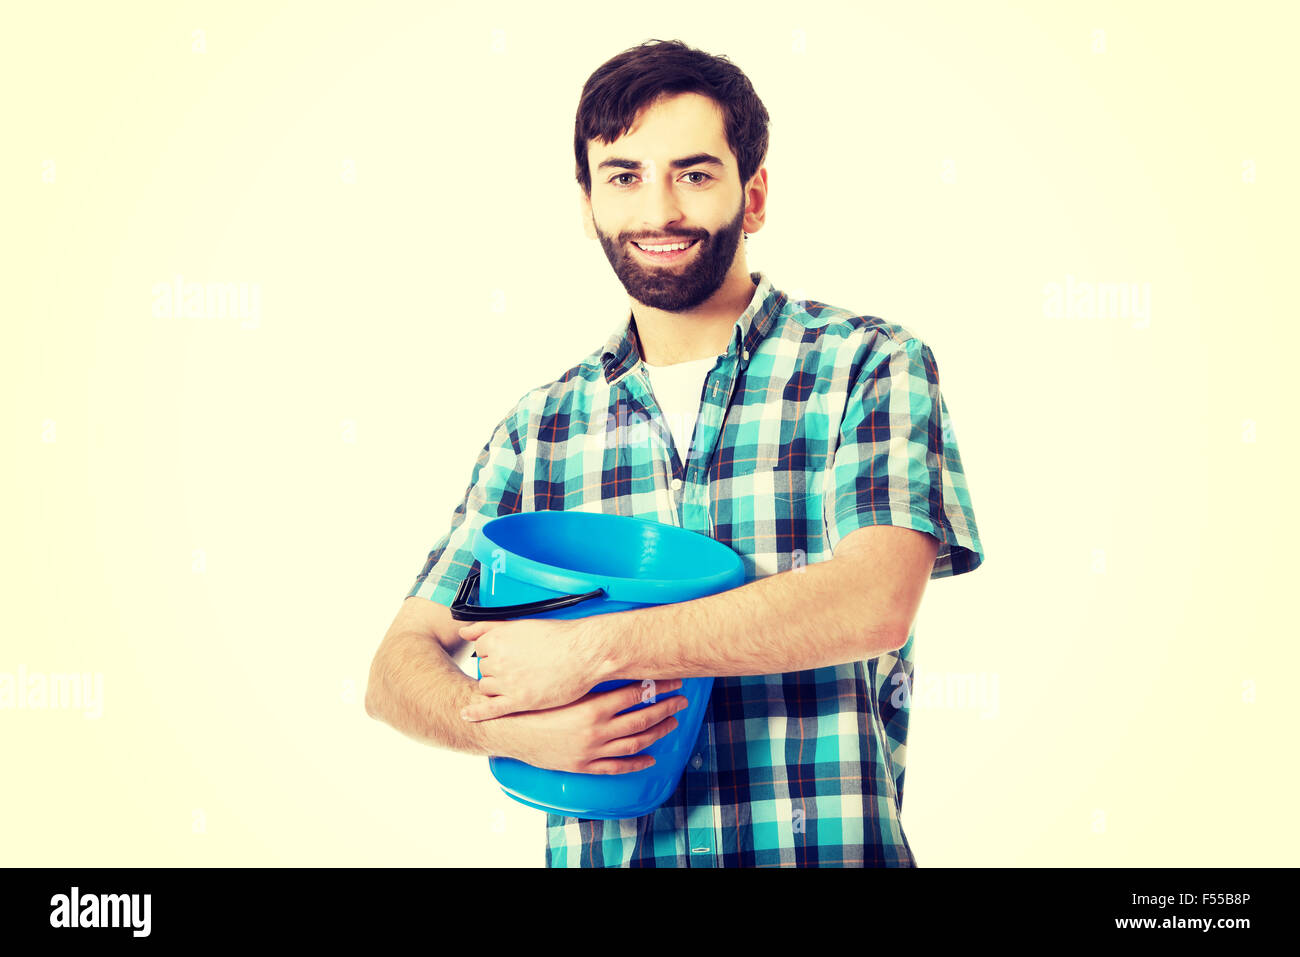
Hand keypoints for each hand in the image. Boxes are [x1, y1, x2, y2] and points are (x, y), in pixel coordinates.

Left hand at [458, 615, 612, 720]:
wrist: (584, 654)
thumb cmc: (559, 638)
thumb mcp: (520, 624)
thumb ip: (487, 627)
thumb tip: (463, 631)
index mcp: (497, 641)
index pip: (480, 650)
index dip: (494, 653)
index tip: (506, 655)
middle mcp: (498, 661)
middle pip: (483, 669)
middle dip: (496, 670)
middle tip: (517, 668)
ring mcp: (507, 683)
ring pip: (487, 688)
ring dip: (496, 687)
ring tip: (516, 682)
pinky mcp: (519, 701)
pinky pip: (491, 709)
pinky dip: (477, 713)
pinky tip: (468, 715)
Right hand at [482, 678, 690, 773]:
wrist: (508, 731)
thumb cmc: (534, 702)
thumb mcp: (562, 684)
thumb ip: (587, 673)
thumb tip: (610, 654)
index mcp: (592, 707)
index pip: (635, 694)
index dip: (658, 686)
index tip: (673, 680)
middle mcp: (597, 731)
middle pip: (642, 718)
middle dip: (666, 707)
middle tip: (682, 699)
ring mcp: (592, 751)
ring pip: (635, 742)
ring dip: (658, 731)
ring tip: (672, 722)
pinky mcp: (584, 765)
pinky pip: (616, 767)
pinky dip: (636, 763)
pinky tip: (651, 758)